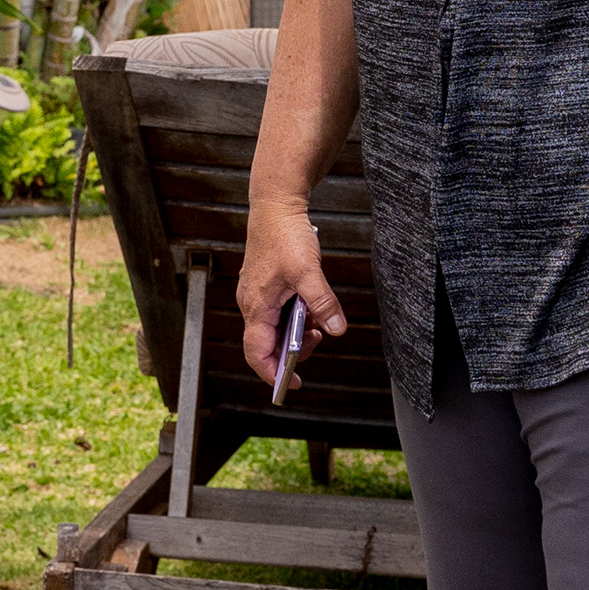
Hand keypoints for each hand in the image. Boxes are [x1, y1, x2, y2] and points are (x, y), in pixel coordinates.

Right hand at [236, 202, 347, 386]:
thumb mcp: (308, 271)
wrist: (275, 205)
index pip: (256, 353)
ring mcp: (257, 294)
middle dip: (293, 349)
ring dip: (297, 331)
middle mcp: (251, 304)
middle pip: (267, 343)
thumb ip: (323, 303)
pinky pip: (278, 311)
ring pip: (275, 327)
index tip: (293, 383)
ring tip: (318, 319)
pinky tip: (311, 304)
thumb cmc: (284, 235)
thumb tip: (336, 330)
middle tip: (318, 339)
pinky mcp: (265, 286)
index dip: (273, 373)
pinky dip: (296, 315)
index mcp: (256, 306)